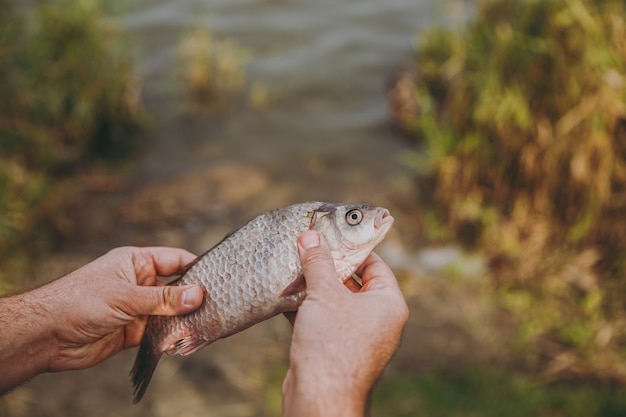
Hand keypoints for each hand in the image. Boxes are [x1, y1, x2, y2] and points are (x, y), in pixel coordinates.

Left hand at [0, 247, 203, 391]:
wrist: (47, 335)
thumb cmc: (81, 301)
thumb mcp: (127, 296)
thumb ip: (164, 298)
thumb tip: (198, 295)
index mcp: (137, 262)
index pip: (176, 260)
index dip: (197, 268)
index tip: (220, 277)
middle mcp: (140, 283)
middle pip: (177, 287)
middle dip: (194, 296)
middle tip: (219, 304)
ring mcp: (138, 308)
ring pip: (170, 311)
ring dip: (184, 319)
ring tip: (206, 324)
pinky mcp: (134, 331)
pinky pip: (160, 332)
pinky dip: (171, 336)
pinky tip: (183, 341)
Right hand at [282, 230, 408, 416]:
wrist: (319, 399)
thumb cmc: (331, 345)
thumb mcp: (324, 294)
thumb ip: (317, 262)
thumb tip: (310, 236)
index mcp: (388, 304)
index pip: (374, 264)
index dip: (352, 248)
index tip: (331, 235)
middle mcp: (378, 320)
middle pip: (352, 282)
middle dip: (327, 267)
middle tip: (306, 248)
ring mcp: (357, 337)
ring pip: (334, 302)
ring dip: (312, 287)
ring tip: (291, 267)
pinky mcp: (335, 350)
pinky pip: (323, 320)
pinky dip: (306, 308)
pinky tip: (284, 295)